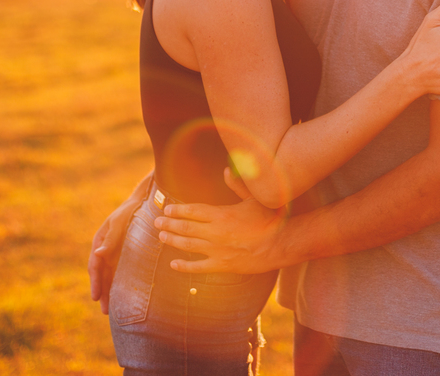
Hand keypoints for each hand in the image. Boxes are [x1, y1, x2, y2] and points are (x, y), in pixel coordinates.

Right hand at [88, 195, 143, 313]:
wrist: (143, 202)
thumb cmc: (129, 211)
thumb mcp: (119, 222)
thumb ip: (110, 239)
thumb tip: (98, 255)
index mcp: (100, 242)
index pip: (95, 266)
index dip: (95, 282)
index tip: (96, 297)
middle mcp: (106, 250)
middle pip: (102, 275)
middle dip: (103, 292)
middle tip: (105, 311)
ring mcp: (116, 254)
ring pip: (111, 276)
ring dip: (111, 292)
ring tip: (112, 310)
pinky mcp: (127, 255)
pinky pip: (122, 272)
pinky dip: (121, 284)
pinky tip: (124, 296)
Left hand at [152, 167, 286, 273]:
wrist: (282, 243)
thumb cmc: (271, 218)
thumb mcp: (255, 198)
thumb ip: (238, 184)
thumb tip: (226, 170)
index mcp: (222, 215)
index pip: (193, 211)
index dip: (178, 210)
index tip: (167, 209)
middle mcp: (216, 233)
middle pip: (186, 228)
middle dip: (169, 224)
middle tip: (157, 222)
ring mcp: (218, 251)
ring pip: (188, 246)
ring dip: (173, 240)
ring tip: (162, 236)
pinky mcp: (223, 266)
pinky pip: (198, 268)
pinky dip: (184, 266)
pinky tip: (173, 264)